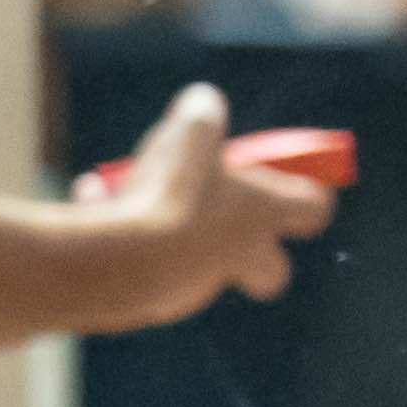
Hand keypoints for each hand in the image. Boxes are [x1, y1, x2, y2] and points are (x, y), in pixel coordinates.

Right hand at [71, 83, 334, 327]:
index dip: (306, 190)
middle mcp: (240, 256)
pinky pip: (144, 265)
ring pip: (198, 263)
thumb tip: (204, 103)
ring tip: (128, 192)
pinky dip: (124, 236)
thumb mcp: (192, 130)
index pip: (314, 208)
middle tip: (220, 213)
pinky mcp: (155, 304)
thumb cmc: (172, 192)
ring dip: (172, 232)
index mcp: (264, 214)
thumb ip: (203, 113)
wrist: (123, 262)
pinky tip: (92, 201)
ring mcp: (200, 286)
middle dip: (253, 247)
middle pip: (273, 270)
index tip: (290, 175)